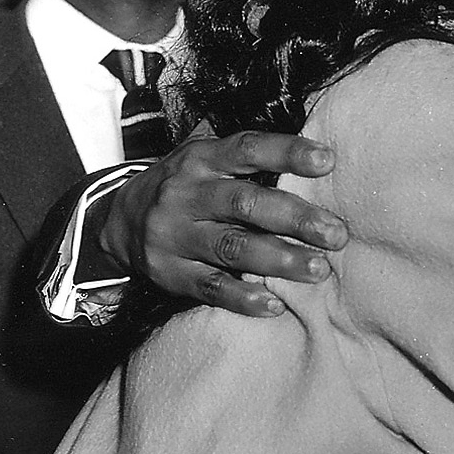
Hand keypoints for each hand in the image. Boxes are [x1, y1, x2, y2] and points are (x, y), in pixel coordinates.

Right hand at [98, 131, 348, 316]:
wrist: (117, 220)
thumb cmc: (185, 187)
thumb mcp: (204, 158)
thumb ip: (248, 155)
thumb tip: (318, 151)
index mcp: (201, 159)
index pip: (247, 148)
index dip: (287, 152)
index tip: (328, 162)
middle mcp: (186, 194)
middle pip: (245, 204)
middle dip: (295, 218)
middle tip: (336, 234)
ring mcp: (175, 235)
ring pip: (232, 247)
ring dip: (280, 259)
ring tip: (318, 269)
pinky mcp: (170, 273)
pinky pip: (209, 287)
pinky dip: (243, 297)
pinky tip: (274, 304)